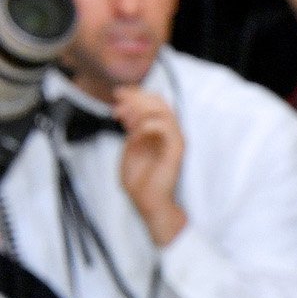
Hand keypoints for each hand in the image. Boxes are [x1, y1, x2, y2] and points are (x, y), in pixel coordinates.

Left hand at [113, 88, 186, 246]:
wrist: (148, 203)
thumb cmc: (140, 182)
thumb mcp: (129, 150)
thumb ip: (132, 133)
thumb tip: (129, 113)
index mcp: (157, 134)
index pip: (153, 106)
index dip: (136, 96)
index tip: (118, 94)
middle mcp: (167, 134)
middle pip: (159, 104)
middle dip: (137, 98)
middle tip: (118, 99)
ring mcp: (173, 141)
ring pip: (163, 112)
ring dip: (141, 109)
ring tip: (123, 114)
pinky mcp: (176, 150)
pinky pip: (168, 128)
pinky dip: (150, 124)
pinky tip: (136, 129)